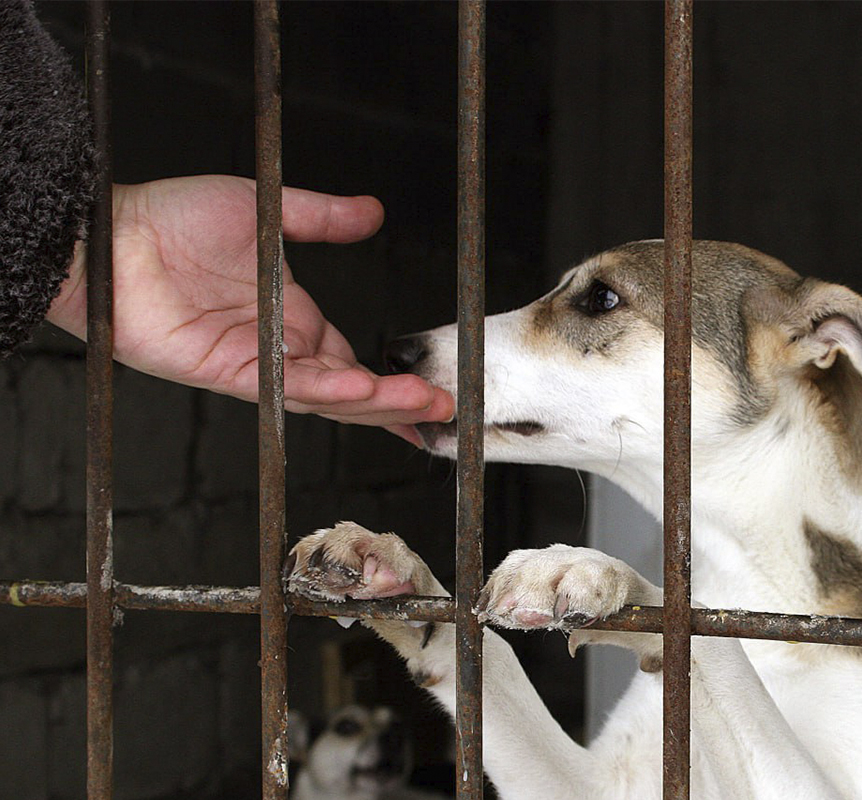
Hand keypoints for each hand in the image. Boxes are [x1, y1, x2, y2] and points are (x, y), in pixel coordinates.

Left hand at [47, 175, 452, 444]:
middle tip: (450, 409)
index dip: (395, 381)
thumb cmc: (171, 220)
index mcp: (295, 321)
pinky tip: (363, 391)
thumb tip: (374, 211)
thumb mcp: (269, 212)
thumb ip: (323, 218)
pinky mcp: (230, 373)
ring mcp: (259, 366)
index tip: (437, 389)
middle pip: (353, 391)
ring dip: (378, 404)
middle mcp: (283, 350)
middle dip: (401, 403)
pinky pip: (286, 388)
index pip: (355, 362)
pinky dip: (328, 391)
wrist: (110, 234)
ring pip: (329, 399)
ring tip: (425, 406)